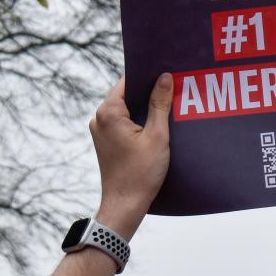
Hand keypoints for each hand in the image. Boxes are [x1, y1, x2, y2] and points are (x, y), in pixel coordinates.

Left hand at [90, 74, 171, 239]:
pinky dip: (142, 119)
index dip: (148, 75)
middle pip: (128, 93)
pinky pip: (126, 121)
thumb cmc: (140, 172)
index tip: (168, 70)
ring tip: (172, 105)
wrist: (125, 204)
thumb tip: (165, 77)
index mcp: (109, 113)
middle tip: (176, 86)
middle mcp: (100, 119)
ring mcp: (102, 131)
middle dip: (151, 90)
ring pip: (128, 108)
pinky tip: (161, 123)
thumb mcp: (157, 135)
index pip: (128, 81)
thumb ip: (160, 103)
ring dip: (148, 106)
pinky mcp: (108, 141)